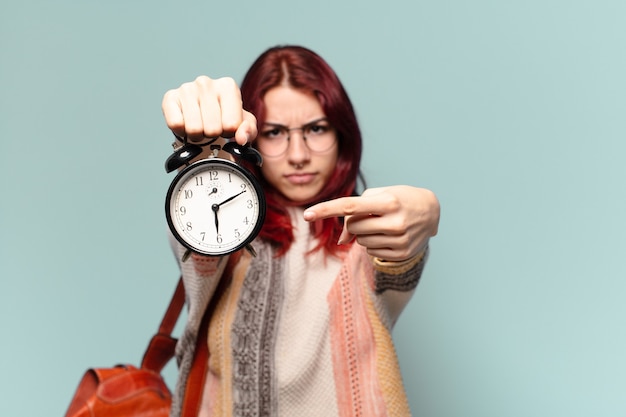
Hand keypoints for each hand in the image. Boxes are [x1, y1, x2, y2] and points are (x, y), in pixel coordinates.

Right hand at [162, 76, 256, 144]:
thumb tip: (241, 138)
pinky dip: (181, 131)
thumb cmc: (224, 116)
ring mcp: (186, 88)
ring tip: (199, 125)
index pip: (232, 125)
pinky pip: (176, 125)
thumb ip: (249, 130)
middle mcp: (206, 82)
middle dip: (212, 134)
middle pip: (212, 129)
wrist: (200, 113)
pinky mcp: (169, 97)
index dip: (229, 132)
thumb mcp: (243, 124)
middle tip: (210, 127)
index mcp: (228, 86)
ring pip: (194, 129)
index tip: (225, 126)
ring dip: (197, 135)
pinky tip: (186, 122)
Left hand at [303, 186, 439, 260]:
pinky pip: (372, 252)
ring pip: (360, 241)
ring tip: (382, 224)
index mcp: (388, 202)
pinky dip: (374, 243)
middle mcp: (395, 221)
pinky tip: (389, 235)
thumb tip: (340, 241)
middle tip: (371, 215)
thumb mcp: (379, 195)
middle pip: (353, 227)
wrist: (431, 210)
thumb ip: (354, 213)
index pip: (350, 207)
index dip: (326, 210)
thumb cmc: (399, 198)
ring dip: (364, 233)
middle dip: (355, 222)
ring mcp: (400, 240)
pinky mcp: (402, 253)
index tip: (306, 214)